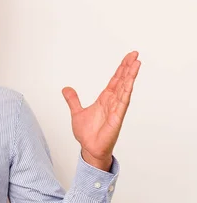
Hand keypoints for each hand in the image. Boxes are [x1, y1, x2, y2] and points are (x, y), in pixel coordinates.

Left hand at [62, 51, 141, 170]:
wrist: (89, 148)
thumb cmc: (87, 134)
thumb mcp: (77, 112)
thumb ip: (73, 100)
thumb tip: (66, 89)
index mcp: (105, 99)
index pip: (115, 80)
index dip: (121, 68)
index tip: (128, 57)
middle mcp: (112, 102)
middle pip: (122, 81)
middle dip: (128, 67)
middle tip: (135, 54)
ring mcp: (116, 109)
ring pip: (125, 89)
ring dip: (130, 76)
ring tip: (137, 63)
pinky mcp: (116, 118)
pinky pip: (122, 103)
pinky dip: (126, 92)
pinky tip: (130, 82)